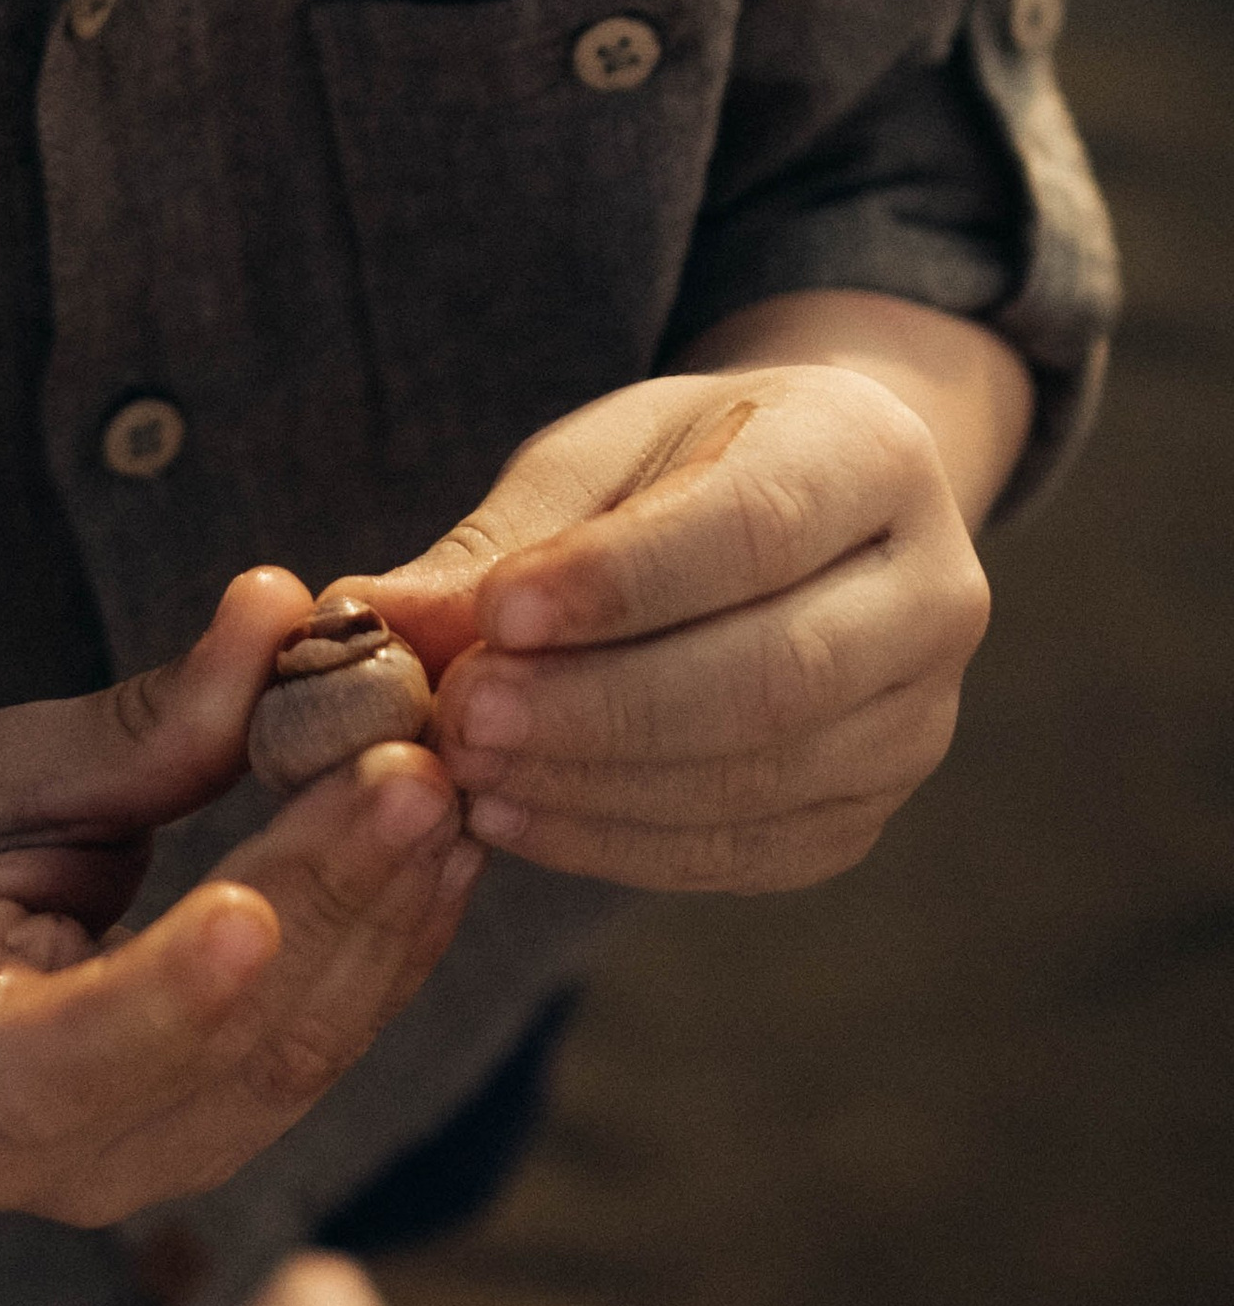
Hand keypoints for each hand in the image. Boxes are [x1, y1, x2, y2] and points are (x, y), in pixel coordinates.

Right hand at [0, 571, 481, 1226]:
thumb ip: (141, 725)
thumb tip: (280, 607)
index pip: (54, 1065)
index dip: (164, 999)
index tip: (251, 907)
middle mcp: (36, 1162)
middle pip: (220, 1051)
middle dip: (330, 901)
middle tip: (411, 769)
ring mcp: (133, 1175)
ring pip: (295, 1064)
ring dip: (387, 924)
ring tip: (445, 793)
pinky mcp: (208, 1148)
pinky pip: (316, 1059)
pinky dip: (386, 952)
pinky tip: (435, 855)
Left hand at [373, 361, 992, 893]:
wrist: (800, 524)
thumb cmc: (682, 469)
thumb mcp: (595, 460)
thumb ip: (500, 539)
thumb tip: (371, 616)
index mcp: (875, 454)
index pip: (757, 527)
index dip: (622, 583)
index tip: (498, 615)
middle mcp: (934, 591)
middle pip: (774, 674)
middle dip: (600, 708)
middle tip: (461, 717)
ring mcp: (915, 718)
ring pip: (763, 776)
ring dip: (596, 787)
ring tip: (467, 772)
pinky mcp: (865, 811)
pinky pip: (747, 851)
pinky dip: (619, 844)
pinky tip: (516, 820)